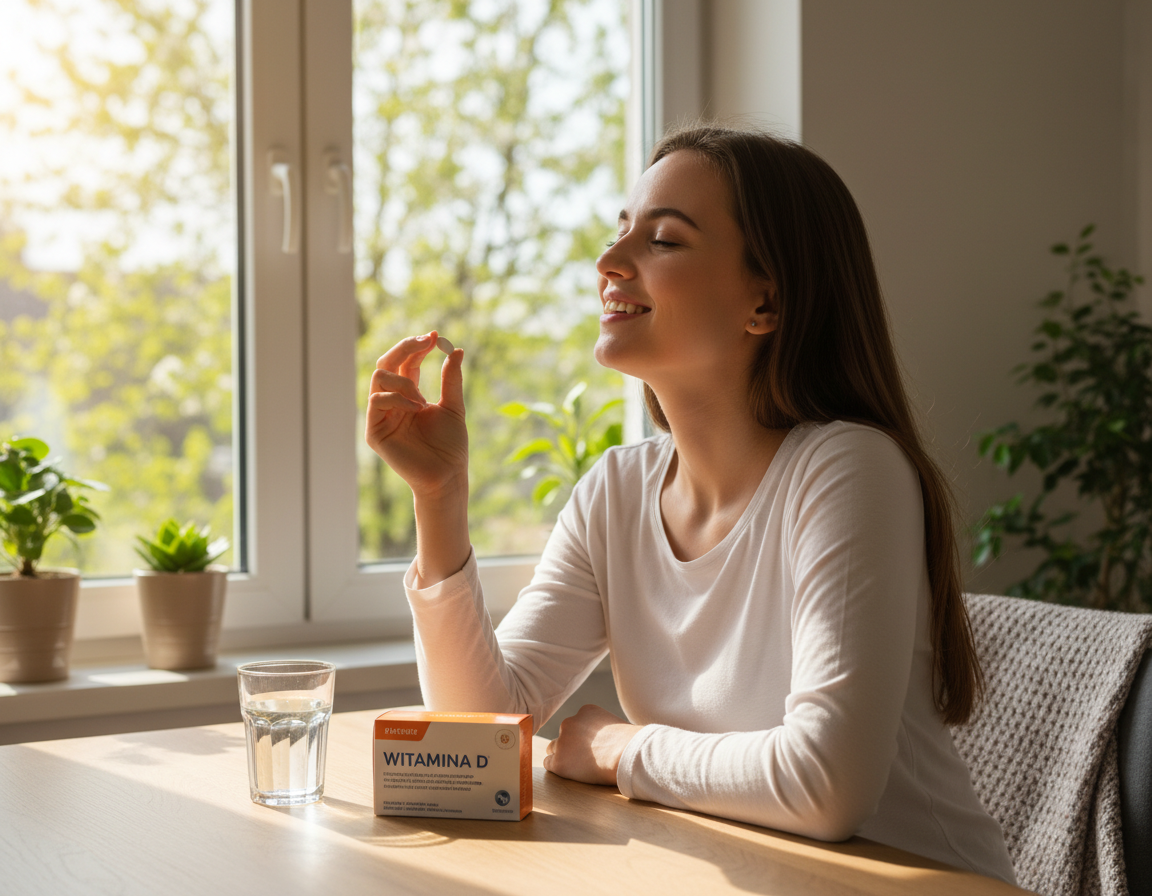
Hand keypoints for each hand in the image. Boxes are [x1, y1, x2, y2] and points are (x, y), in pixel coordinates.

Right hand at [365, 331, 467, 498]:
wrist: (447, 475)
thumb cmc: (450, 446)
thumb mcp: (453, 407)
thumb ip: (451, 380)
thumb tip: (456, 350)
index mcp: (408, 395)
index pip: (406, 362)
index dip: (417, 346)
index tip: (435, 336)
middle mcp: (391, 403)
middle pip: (386, 363)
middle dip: (405, 347)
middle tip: (426, 341)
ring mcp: (381, 416)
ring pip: (378, 377)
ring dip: (404, 381)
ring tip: (423, 399)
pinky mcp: (374, 431)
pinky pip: (376, 401)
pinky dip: (397, 398)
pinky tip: (416, 408)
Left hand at [543, 704, 642, 786]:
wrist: (626, 754)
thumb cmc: (629, 743)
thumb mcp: (616, 725)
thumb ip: (604, 729)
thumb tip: (606, 740)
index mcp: (585, 711)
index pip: (576, 724)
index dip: (583, 737)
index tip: (593, 747)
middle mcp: (570, 722)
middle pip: (563, 735)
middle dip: (570, 745)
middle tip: (585, 758)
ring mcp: (562, 742)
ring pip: (554, 749)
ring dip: (563, 756)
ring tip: (577, 766)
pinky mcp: (559, 762)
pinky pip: (549, 764)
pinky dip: (557, 768)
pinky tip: (569, 772)